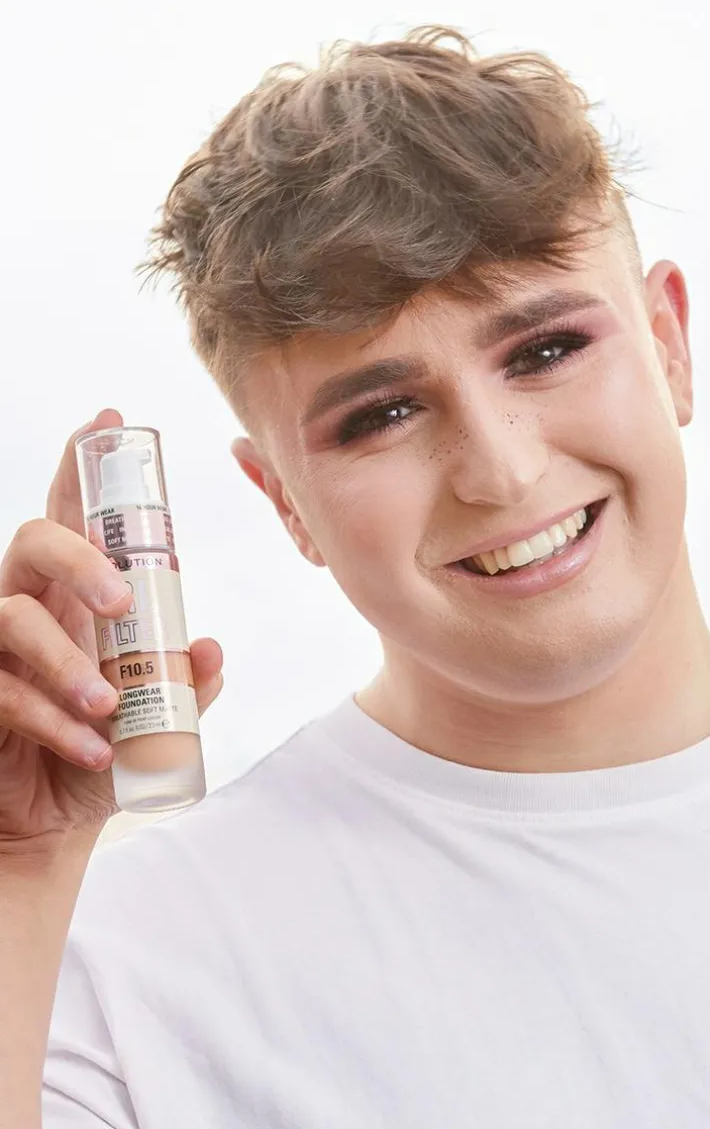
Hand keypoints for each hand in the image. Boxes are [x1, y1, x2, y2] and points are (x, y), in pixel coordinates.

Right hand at [0, 409, 222, 848]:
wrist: (55, 816)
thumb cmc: (101, 748)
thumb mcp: (157, 717)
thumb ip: (185, 683)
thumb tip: (213, 648)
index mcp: (74, 596)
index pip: (73, 517)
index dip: (81, 466)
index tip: (106, 418)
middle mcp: (29, 605)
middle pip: (33, 540)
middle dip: (79, 559)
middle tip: (122, 600)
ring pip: (12, 617)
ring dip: (66, 661)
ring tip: (109, 703)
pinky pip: (4, 691)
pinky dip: (53, 720)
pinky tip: (91, 749)